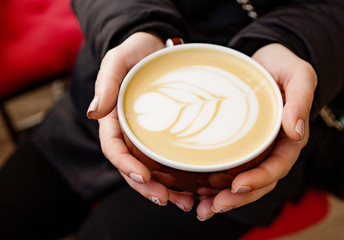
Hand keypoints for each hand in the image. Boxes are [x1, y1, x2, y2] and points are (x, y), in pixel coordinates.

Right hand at [88, 32, 193, 211]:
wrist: (156, 50)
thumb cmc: (135, 54)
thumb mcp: (117, 60)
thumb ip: (106, 83)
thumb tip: (93, 112)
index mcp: (113, 121)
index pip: (114, 149)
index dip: (126, 165)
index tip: (145, 177)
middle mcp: (129, 134)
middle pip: (133, 167)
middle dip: (148, 188)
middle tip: (168, 201)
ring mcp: (147, 137)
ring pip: (152, 170)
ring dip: (166, 190)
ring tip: (187, 202)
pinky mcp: (165, 136)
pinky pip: (168, 160)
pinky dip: (179, 176)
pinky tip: (194, 187)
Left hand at [196, 43, 316, 220]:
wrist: (262, 61)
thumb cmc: (282, 66)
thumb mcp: (298, 75)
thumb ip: (301, 98)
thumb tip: (297, 131)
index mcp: (287, 137)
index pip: (278, 166)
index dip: (260, 179)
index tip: (238, 186)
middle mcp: (270, 148)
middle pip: (258, 182)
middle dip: (236, 198)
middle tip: (212, 207)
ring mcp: (252, 148)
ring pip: (240, 180)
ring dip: (221, 197)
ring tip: (201, 207)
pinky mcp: (235, 144)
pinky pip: (227, 168)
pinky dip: (212, 182)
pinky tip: (196, 189)